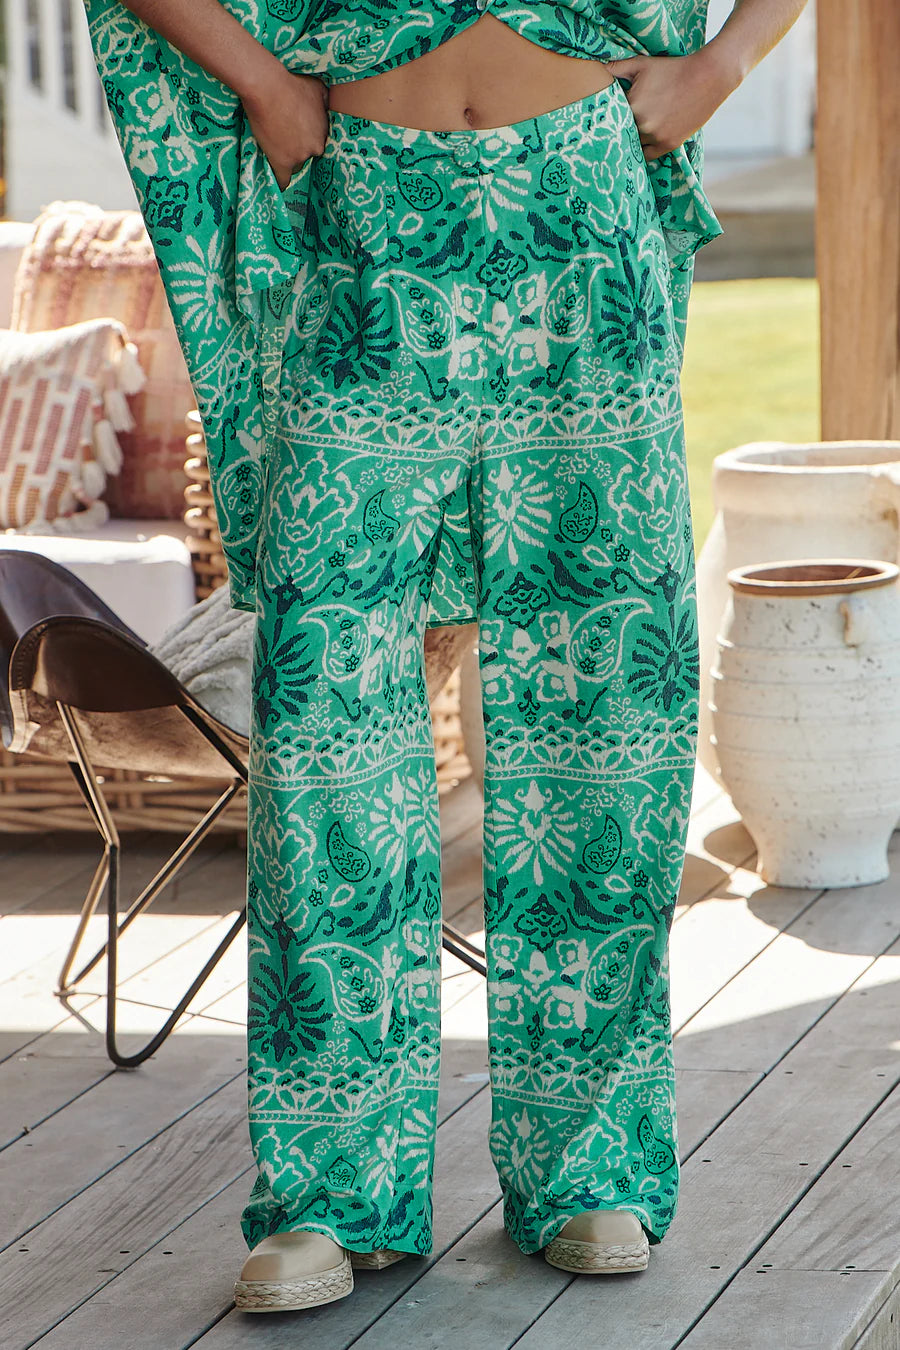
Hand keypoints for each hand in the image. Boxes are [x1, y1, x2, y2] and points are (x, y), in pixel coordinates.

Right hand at [242, 65, 329, 189]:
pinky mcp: (282, 162)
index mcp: (324, 132)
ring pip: (294, 165)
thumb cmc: (291, 83)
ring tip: (275, 146)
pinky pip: (283, 180)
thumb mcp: (318, 88)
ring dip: (287, 159)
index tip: (297, 135)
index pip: (317, 144)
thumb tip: (327, 106)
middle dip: (297, 148)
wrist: (268, 87)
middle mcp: (315, 147)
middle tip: (284, 137)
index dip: (306, 139)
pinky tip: (279, 184)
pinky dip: (281, 182)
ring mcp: (299, 156)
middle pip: (306, 155)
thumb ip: (325, 102)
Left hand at [604, 47, 742, 159]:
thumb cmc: (673, 68)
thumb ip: (617, 68)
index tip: (606, 119)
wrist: (707, 77)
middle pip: (622, 134)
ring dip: (631, 141)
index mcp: (632, 105)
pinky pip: (647, 156)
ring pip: (634, 145)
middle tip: (614, 131)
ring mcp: (656, 137)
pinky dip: (643, 150)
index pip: (611, 118)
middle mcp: (642, 125)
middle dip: (620, 130)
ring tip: (628, 137)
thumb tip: (598, 68)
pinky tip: (641, 145)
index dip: (610, 117)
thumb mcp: (642, 64)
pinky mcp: (668, 145)